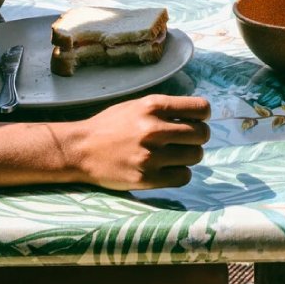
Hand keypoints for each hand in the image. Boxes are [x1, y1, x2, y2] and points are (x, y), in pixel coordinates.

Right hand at [55, 95, 210, 189]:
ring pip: (195, 156)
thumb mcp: (136, 105)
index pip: (201, 108)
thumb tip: (198, 115)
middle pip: (202, 134)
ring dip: (190, 156)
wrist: (80, 150)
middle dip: (198, 137)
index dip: (204, 115)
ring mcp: (150, 156)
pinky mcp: (146, 178)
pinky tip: (169, 169)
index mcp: (152, 106)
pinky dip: (180, 173)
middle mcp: (153, 129)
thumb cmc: (110, 126)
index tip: (198, 120)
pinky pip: (183, 176)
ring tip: (176, 155)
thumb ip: (165, 109)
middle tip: (187, 140)